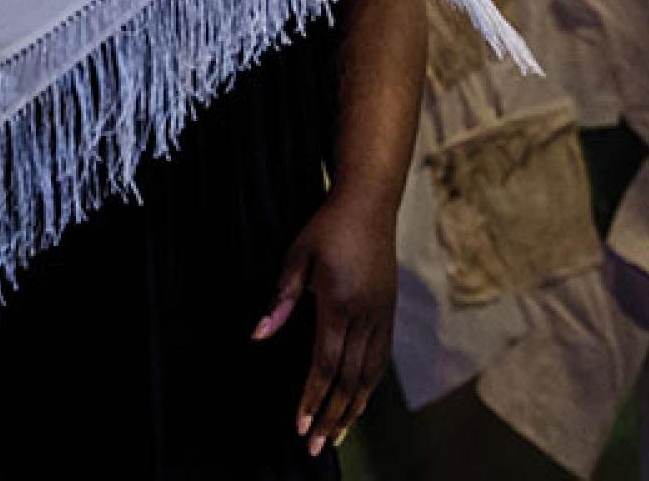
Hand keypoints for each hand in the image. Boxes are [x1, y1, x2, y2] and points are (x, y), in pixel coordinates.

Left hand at [251, 195, 397, 457]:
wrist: (370, 202)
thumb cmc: (328, 228)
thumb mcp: (297, 258)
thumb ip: (280, 300)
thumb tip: (259, 336)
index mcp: (339, 304)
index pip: (325, 365)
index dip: (312, 399)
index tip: (301, 427)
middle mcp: (366, 314)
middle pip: (350, 378)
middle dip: (333, 415)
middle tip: (318, 447)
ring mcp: (382, 312)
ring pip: (371, 372)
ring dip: (354, 407)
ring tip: (341, 434)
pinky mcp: (390, 308)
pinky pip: (382, 356)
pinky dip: (371, 384)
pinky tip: (361, 399)